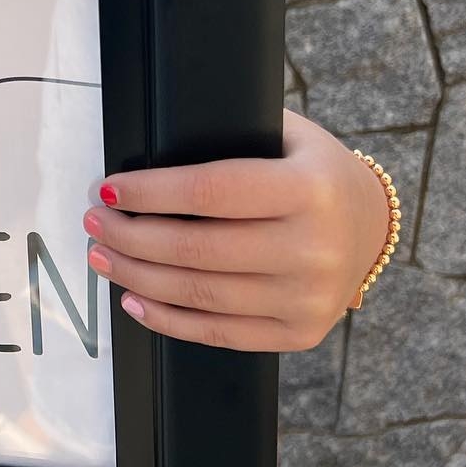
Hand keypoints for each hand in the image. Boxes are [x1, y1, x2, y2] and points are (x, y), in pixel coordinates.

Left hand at [81, 108, 391, 351]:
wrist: (370, 225)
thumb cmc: (311, 171)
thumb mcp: (287, 135)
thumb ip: (230, 133)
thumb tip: (150, 142)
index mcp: (309, 188)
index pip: (211, 191)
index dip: (151, 192)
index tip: (109, 188)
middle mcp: (313, 247)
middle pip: (197, 249)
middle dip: (131, 236)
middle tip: (94, 223)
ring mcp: (308, 297)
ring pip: (201, 294)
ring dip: (138, 277)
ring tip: (102, 257)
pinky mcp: (300, 332)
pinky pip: (219, 333)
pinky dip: (167, 319)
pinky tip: (133, 300)